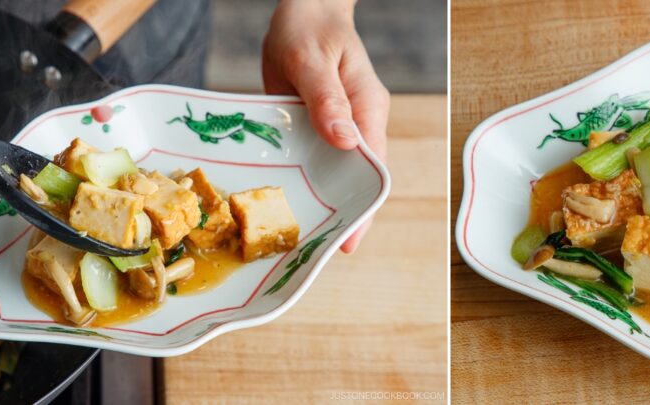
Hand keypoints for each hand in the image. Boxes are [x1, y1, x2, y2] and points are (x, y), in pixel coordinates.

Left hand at [262, 0, 388, 253]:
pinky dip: (298, 179)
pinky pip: (310, 159)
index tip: (349, 242)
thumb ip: (327, 99)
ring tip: (293, 239)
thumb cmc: (309, 28)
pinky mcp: (314, 127)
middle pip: (356, 180)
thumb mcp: (312, 61)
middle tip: (314, 252)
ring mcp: (335, 128)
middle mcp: (356, 125)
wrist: (302, 8)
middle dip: (341, 216)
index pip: (373, 169)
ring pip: (332, 174)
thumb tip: (345, 141)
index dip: (364, 208)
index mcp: (368, 111)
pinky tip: (276, 201)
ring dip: (317, 201)